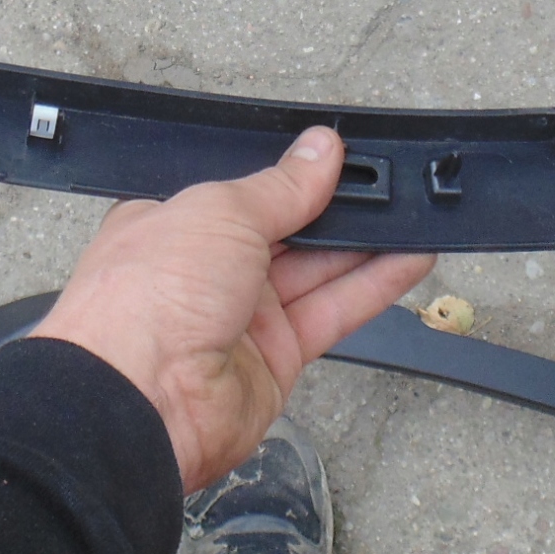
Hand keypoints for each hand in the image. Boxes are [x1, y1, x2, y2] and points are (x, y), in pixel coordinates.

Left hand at [32, 127, 433, 492]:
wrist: (140, 403)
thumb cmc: (145, 300)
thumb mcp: (218, 213)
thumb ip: (279, 186)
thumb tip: (318, 151)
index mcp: (176, 223)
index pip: (245, 191)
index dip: (291, 174)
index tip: (340, 155)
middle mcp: (207, 270)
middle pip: (288, 229)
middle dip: (337, 207)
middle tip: (389, 182)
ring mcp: (243, 315)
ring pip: (318, 269)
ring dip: (367, 244)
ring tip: (415, 213)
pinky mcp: (277, 357)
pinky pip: (334, 311)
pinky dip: (374, 286)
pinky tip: (410, 259)